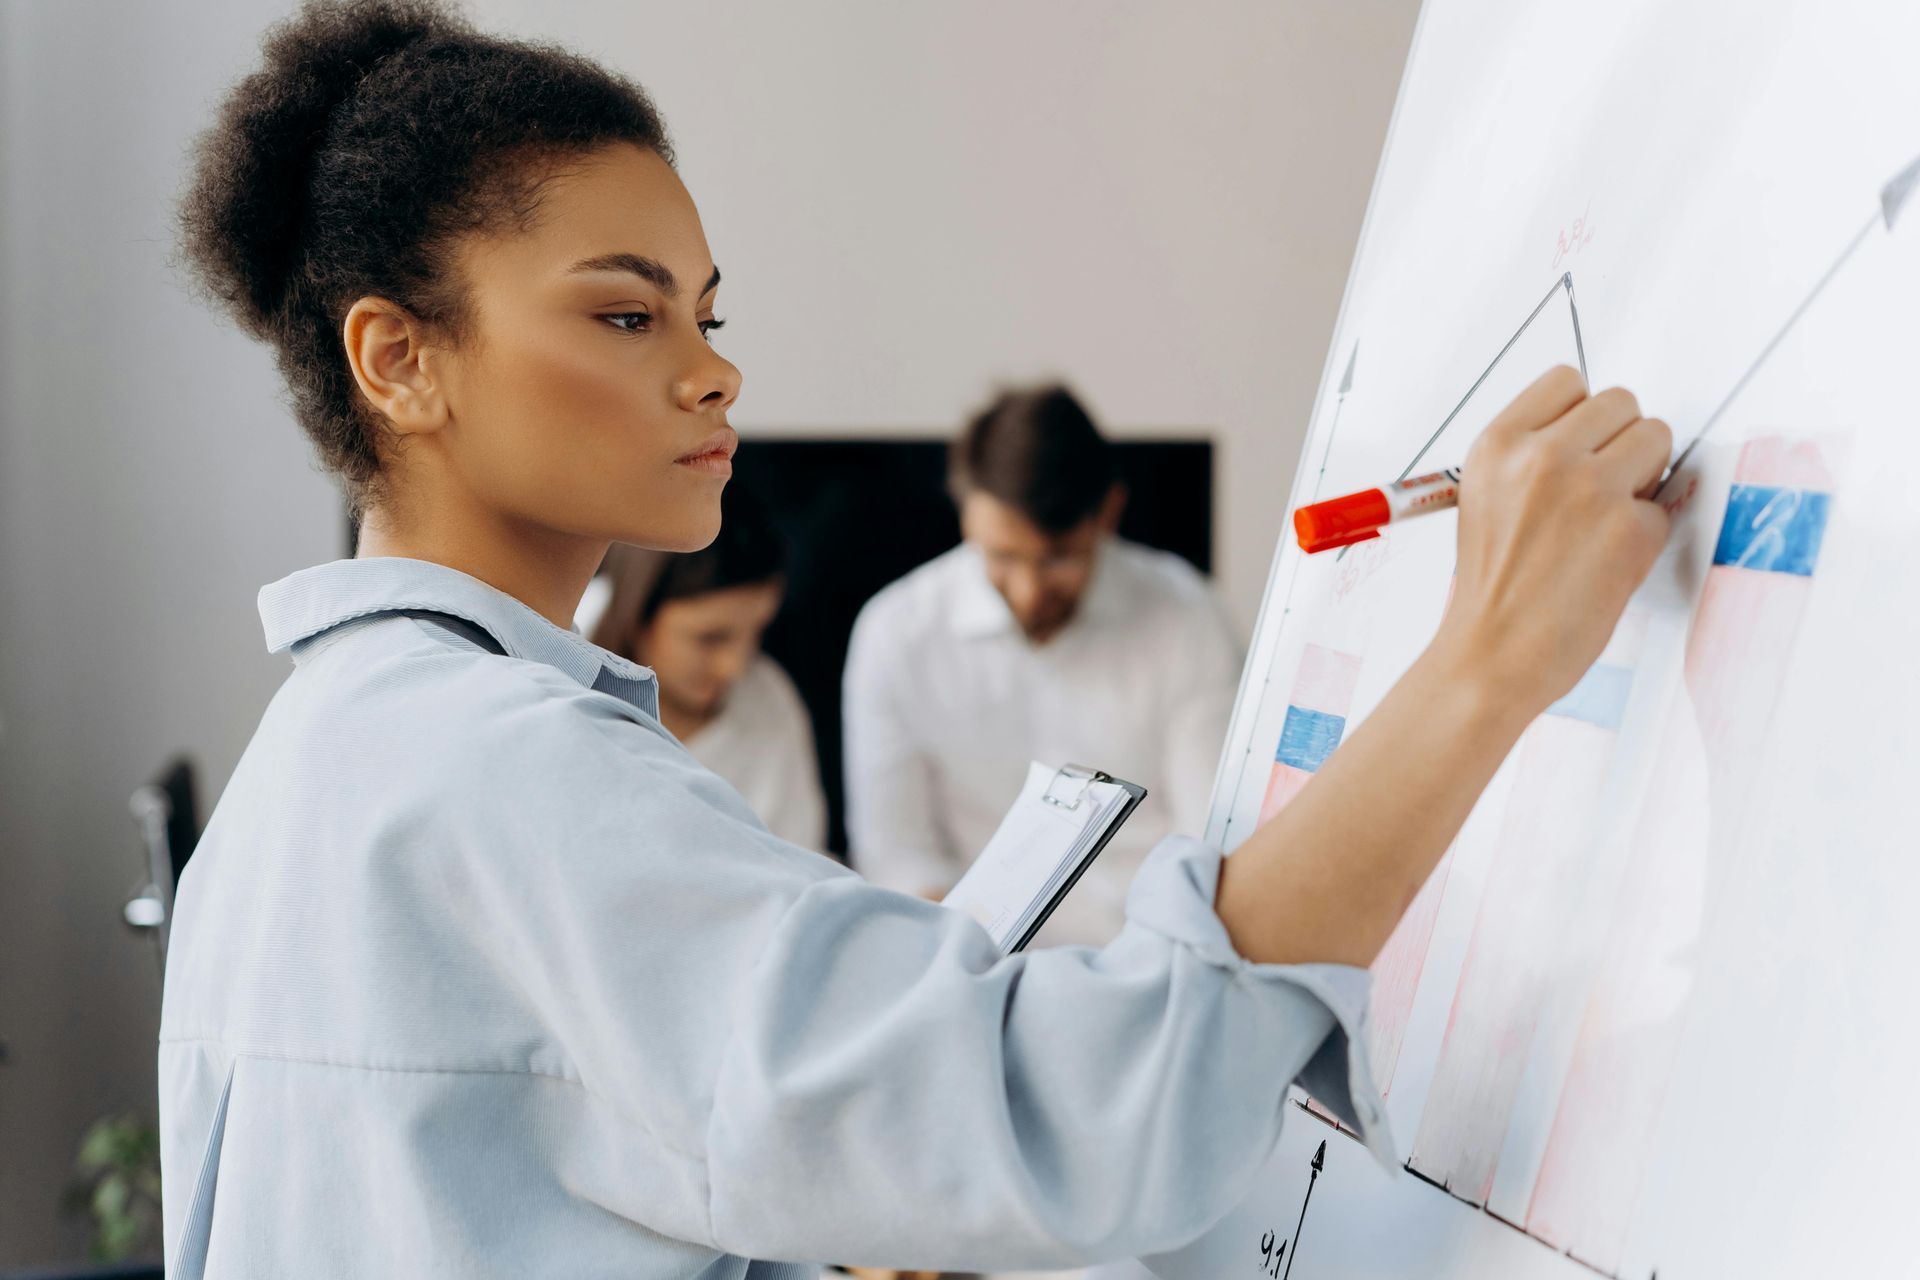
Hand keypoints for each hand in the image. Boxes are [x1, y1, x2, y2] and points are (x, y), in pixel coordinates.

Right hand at [1435, 366, 1671, 716]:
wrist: (1490, 655)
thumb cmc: (1490, 588)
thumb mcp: (1486, 498)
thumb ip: (1531, 456)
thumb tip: (1597, 434)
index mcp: (1497, 444)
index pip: (1568, 380)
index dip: (1582, 415)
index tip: (1578, 447)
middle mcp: (1541, 455)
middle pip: (1621, 401)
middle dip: (1620, 440)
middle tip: (1599, 489)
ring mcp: (1589, 488)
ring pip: (1656, 436)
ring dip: (1643, 475)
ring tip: (1605, 520)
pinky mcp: (1629, 527)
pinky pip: (1662, 505)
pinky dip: (1644, 533)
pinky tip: (1607, 562)